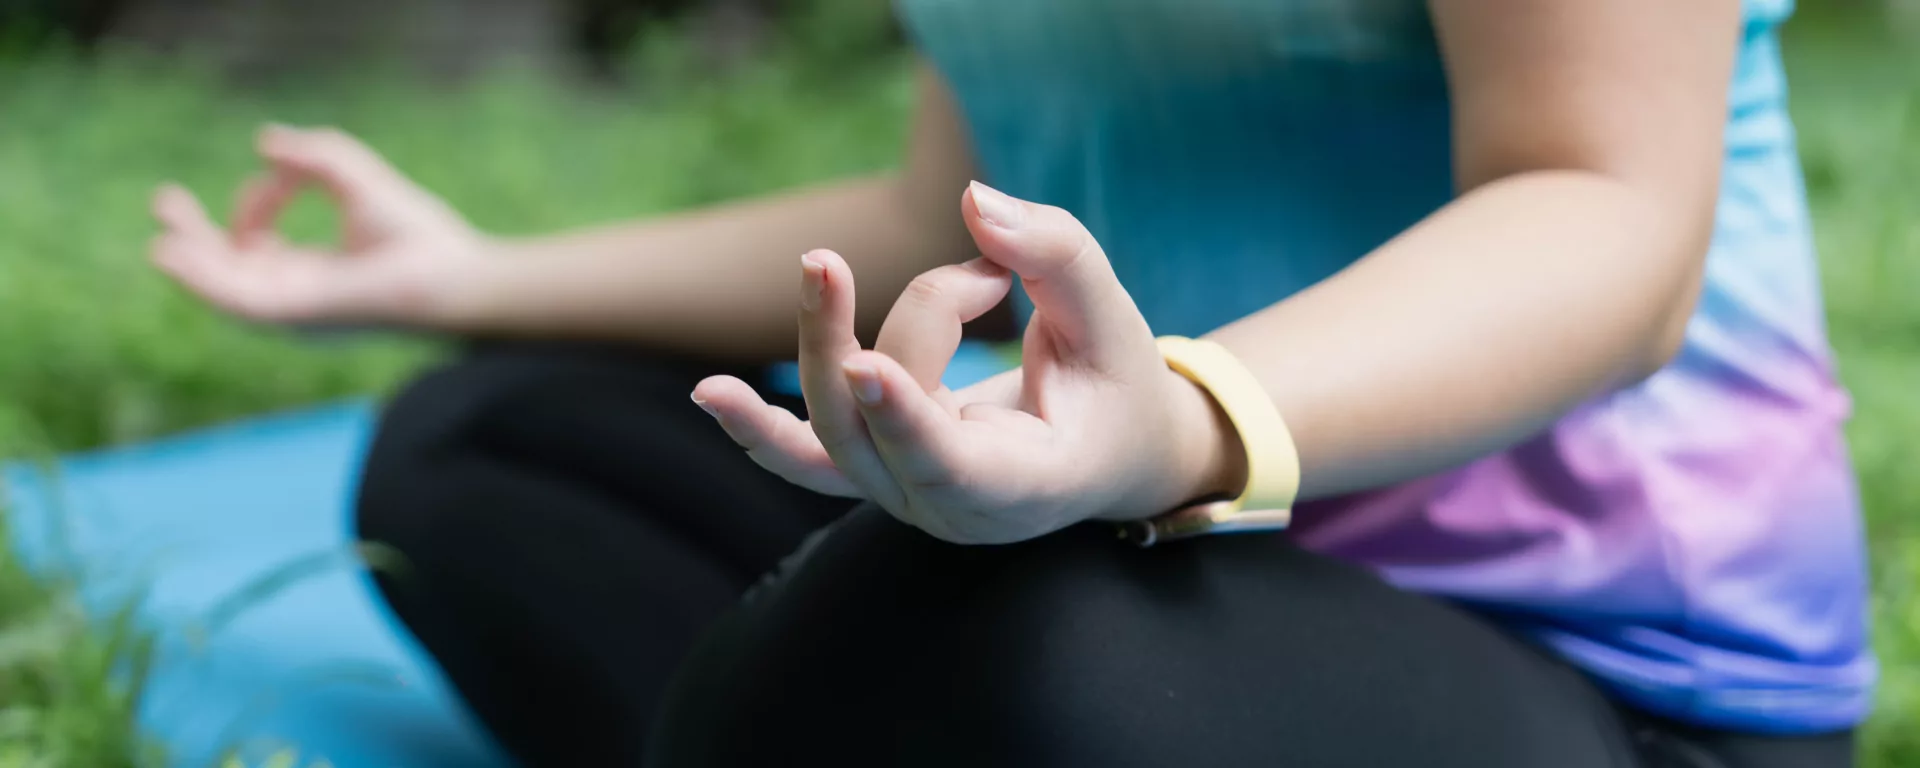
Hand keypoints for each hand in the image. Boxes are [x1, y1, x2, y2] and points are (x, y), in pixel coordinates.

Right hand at [149, 125, 487, 325]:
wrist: (455, 272)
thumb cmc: (419, 235)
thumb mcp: (358, 179)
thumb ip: (316, 155)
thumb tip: (265, 142)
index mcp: (312, 273)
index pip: (258, 245)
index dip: (254, 203)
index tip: (277, 168)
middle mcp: (298, 296)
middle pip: (228, 273)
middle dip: (193, 241)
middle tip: (164, 202)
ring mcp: (294, 309)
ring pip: (223, 290)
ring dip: (188, 260)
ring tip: (161, 231)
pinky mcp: (296, 313)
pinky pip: (236, 301)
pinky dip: (203, 280)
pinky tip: (174, 254)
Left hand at [693, 182, 1245, 543]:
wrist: (1105, 452)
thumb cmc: (1112, 382)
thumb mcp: (1110, 316)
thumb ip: (1055, 256)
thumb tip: (974, 200)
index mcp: (1028, 486)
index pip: (954, 466)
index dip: (907, 418)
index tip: (866, 363)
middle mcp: (954, 509)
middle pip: (870, 428)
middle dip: (845, 340)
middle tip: (836, 259)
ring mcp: (905, 496)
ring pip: (832, 428)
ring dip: (817, 343)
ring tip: (819, 266)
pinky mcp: (875, 470)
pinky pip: (807, 458)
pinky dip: (759, 429)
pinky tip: (712, 395)